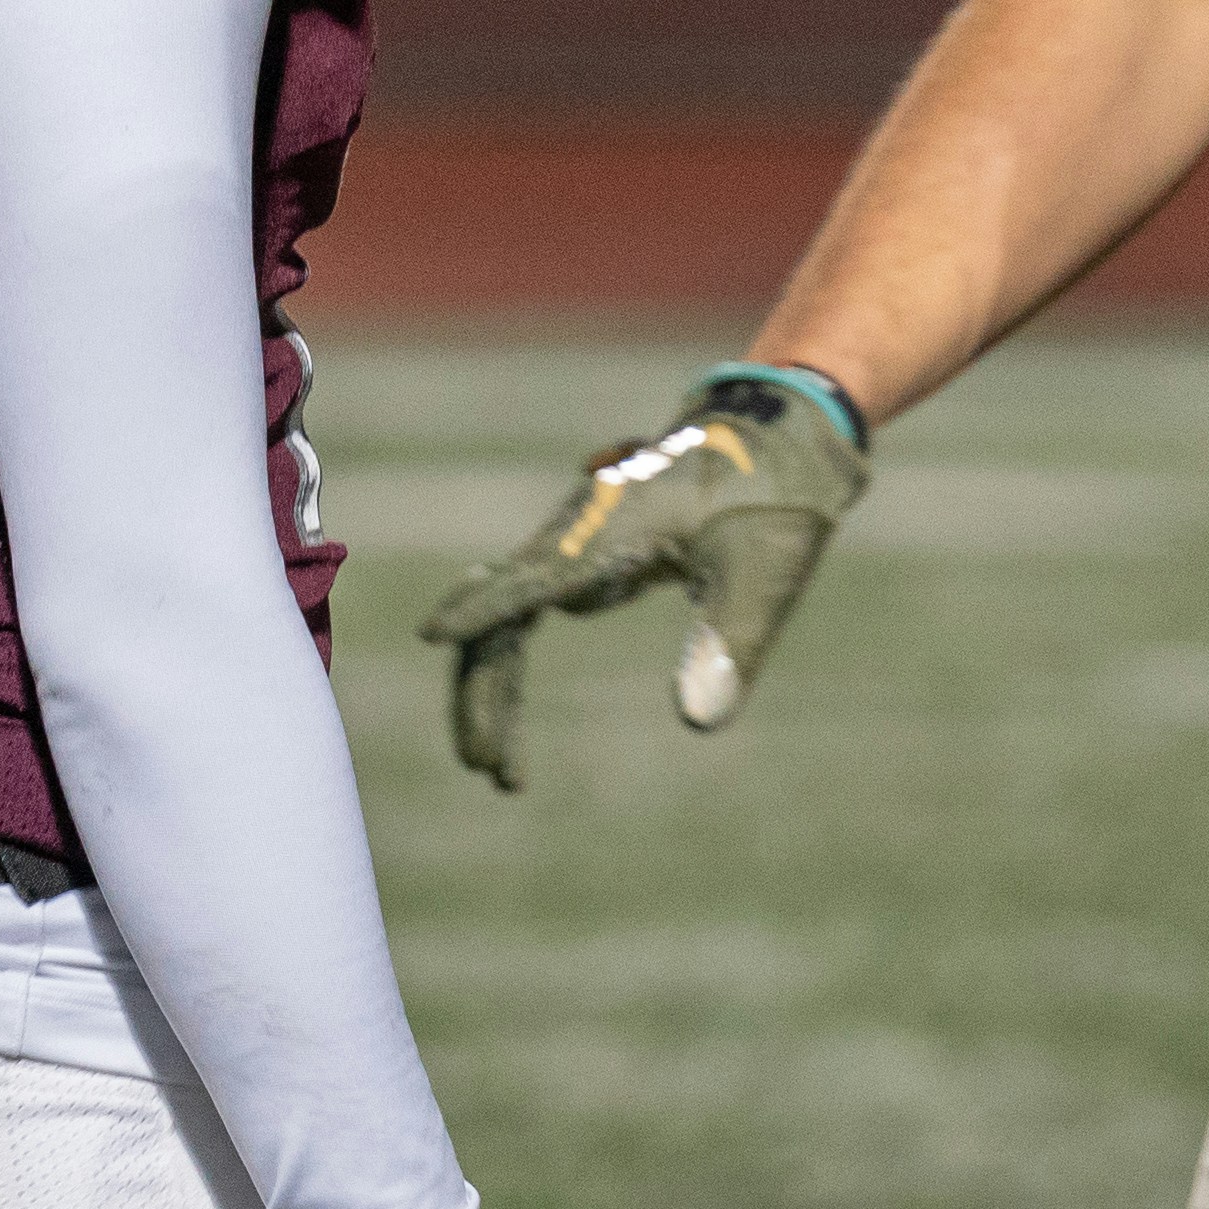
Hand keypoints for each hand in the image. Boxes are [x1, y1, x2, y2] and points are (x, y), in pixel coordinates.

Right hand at [417, 367, 869, 789]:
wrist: (778, 433)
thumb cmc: (774, 497)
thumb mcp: (764, 573)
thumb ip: (727, 642)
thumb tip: (695, 721)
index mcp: (608, 532)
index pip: (527, 579)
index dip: (480, 610)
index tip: (431, 635)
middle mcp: (575, 534)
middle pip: (501, 616)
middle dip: (485, 693)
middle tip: (489, 771)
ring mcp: (573, 542)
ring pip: (506, 620)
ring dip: (495, 689)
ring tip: (503, 775)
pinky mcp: (585, 554)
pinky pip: (525, 613)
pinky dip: (514, 665)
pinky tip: (510, 720)